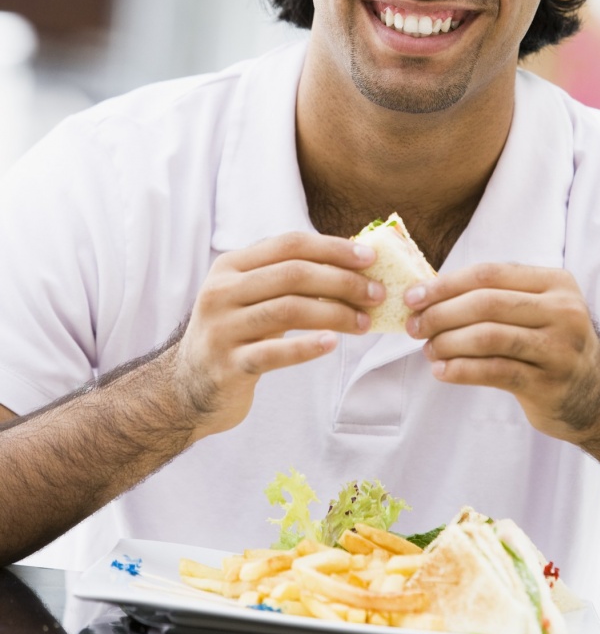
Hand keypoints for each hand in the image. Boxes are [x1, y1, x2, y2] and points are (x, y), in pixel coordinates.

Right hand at [171, 233, 382, 436]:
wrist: (188, 388)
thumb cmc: (236, 335)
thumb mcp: (250, 297)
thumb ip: (287, 277)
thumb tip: (353, 262)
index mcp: (231, 267)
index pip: (290, 245)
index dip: (333, 248)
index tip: (370, 259)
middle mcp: (222, 292)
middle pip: (293, 274)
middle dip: (343, 282)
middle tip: (376, 294)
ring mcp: (222, 329)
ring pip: (288, 310)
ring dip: (335, 314)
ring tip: (365, 323)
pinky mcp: (228, 366)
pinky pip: (274, 353)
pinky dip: (307, 347)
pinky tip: (332, 344)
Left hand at [404, 263, 599, 440]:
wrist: (596, 394)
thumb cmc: (551, 345)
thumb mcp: (537, 310)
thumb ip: (495, 297)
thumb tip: (429, 295)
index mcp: (556, 283)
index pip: (490, 274)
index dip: (446, 284)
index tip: (414, 296)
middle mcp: (563, 312)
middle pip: (487, 304)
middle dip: (441, 313)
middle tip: (414, 326)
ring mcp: (559, 349)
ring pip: (488, 337)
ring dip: (448, 343)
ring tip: (428, 349)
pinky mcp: (549, 384)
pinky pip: (494, 372)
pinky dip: (461, 370)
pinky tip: (442, 371)